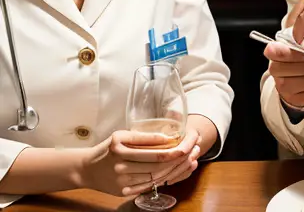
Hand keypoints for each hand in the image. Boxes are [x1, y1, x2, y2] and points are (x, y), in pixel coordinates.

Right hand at [81, 128, 199, 196]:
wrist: (87, 170)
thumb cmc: (108, 149)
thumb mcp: (121, 136)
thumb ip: (142, 137)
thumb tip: (167, 137)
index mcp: (120, 147)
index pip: (153, 151)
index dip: (172, 149)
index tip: (185, 144)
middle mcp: (120, 165)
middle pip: (157, 165)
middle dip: (177, 159)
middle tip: (192, 152)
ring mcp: (122, 181)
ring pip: (155, 176)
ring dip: (174, 169)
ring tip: (187, 161)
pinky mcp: (124, 191)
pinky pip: (149, 185)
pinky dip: (163, 179)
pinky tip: (173, 172)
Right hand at [265, 41, 303, 107]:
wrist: (297, 75)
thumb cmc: (300, 55)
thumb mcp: (302, 41)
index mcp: (274, 52)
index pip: (274, 51)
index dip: (288, 51)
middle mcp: (275, 70)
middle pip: (291, 68)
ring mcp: (282, 86)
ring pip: (301, 83)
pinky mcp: (293, 99)